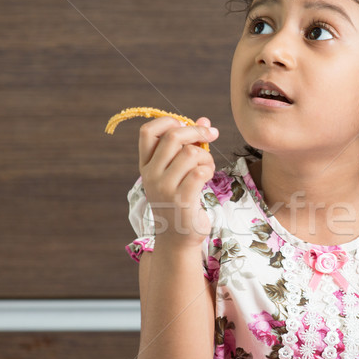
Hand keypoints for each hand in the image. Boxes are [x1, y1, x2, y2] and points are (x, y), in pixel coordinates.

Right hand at [138, 116, 218, 247]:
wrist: (178, 237)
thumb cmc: (180, 201)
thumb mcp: (178, 172)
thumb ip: (189, 145)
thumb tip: (205, 121)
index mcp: (146, 165)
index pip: (148, 131)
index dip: (169, 121)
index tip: (186, 125)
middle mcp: (151, 175)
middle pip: (173, 137)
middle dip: (197, 132)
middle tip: (212, 135)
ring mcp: (165, 188)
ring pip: (190, 153)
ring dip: (206, 156)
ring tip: (207, 166)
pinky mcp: (182, 200)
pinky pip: (200, 172)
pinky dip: (208, 170)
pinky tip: (207, 177)